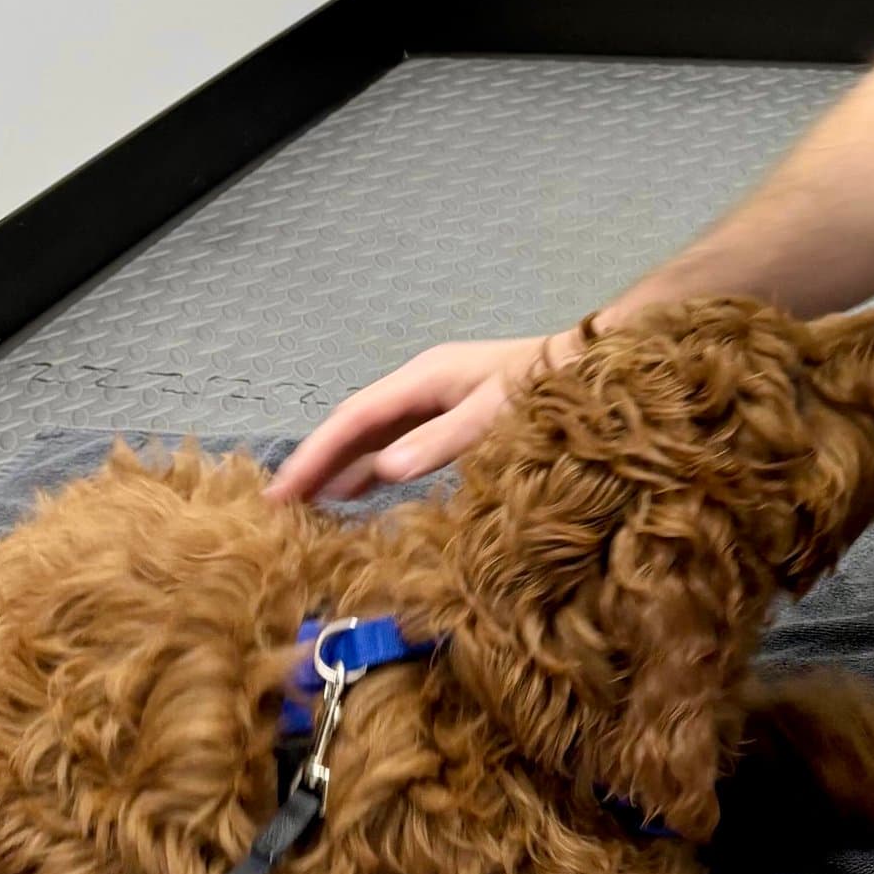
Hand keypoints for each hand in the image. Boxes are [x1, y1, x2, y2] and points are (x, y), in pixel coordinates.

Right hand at [268, 333, 563, 503]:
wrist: (596, 366)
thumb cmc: (550, 388)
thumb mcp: (496, 414)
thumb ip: (443, 442)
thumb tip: (383, 471)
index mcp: (424, 378)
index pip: (353, 419)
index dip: (314, 455)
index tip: (280, 493)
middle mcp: (422, 386)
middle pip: (356, 427)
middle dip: (317, 463)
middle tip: (277, 507)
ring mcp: (437, 401)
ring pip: (374, 437)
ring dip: (340, 468)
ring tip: (304, 507)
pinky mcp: (453, 418)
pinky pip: (398, 445)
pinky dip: (372, 469)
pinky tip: (356, 493)